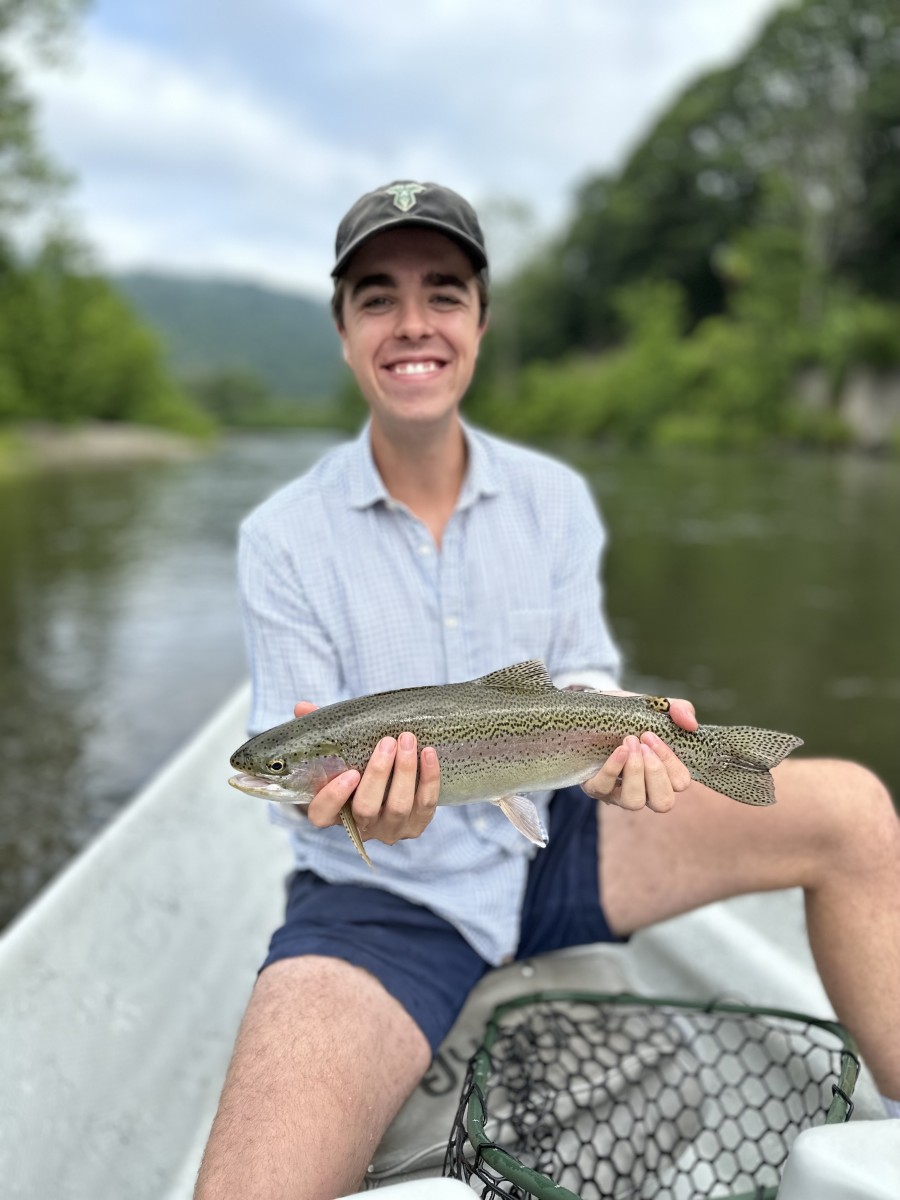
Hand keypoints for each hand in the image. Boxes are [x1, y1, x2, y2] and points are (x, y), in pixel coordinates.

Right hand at [291, 701, 440, 843]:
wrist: (389, 785)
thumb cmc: (354, 765)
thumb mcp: (336, 751)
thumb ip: (318, 731)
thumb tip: (302, 707)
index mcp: (332, 812)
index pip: (322, 815)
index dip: (333, 797)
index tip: (349, 772)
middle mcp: (360, 827)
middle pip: (366, 809)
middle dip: (379, 774)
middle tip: (387, 741)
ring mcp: (389, 830)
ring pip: (398, 807)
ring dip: (405, 772)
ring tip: (408, 740)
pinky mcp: (415, 826)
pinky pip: (426, 806)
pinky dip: (429, 779)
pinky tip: (428, 753)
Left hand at [581, 694, 696, 812]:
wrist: (595, 711)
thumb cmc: (632, 715)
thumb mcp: (657, 708)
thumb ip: (680, 710)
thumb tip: (691, 724)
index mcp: (664, 775)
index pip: (680, 782)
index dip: (671, 762)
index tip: (652, 737)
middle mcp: (645, 790)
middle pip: (663, 802)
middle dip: (655, 772)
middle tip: (643, 744)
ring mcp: (619, 793)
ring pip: (634, 802)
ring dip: (635, 772)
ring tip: (629, 743)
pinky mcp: (596, 788)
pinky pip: (604, 789)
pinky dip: (613, 769)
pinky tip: (618, 750)